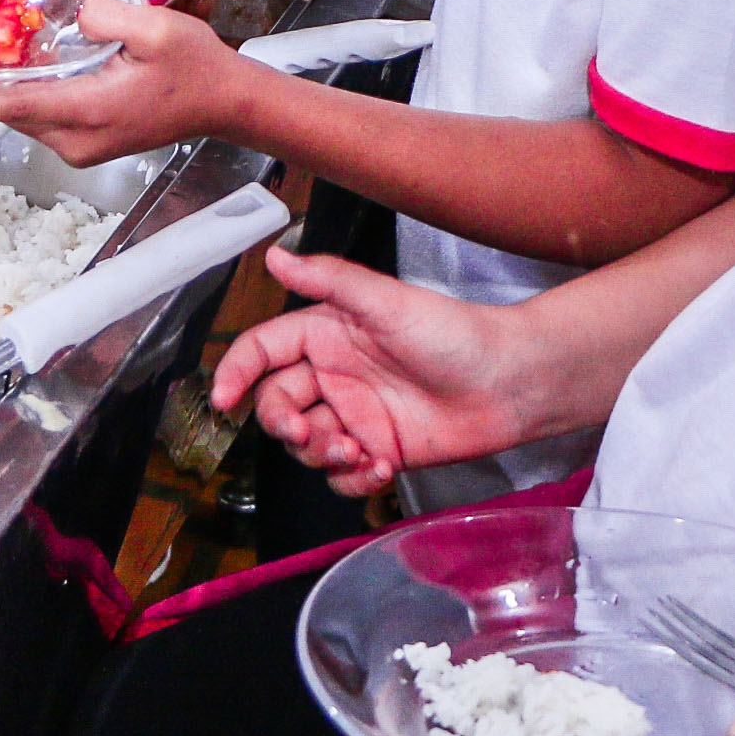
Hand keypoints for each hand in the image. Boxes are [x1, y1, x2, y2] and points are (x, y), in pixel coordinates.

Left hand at [0, 0, 249, 166]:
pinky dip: (16, 92)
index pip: (17, 106)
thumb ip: (107, 17)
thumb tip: (75, 17)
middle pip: (10, 110)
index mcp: (92, 112)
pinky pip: (40, 113)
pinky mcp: (86, 138)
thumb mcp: (159, 28)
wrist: (225, 103)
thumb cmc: (198, 69)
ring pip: (22, 113)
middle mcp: (79, 138)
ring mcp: (82, 143)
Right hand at [211, 245, 546, 495]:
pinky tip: (381, 466)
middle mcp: (334, 376)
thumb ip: (327, 280)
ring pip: (306, 447)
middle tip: (309, 433)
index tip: (224, 399)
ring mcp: (355, 416)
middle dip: (285, 425)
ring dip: (322, 456)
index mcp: (326, 335)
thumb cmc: (455, 333)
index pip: (263, 352)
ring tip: (358, 452)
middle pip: (277, 406)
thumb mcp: (385, 300)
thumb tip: (275, 255)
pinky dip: (354, 480)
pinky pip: (343, 476)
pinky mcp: (379, 451)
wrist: (510, 384)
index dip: (237, 373)